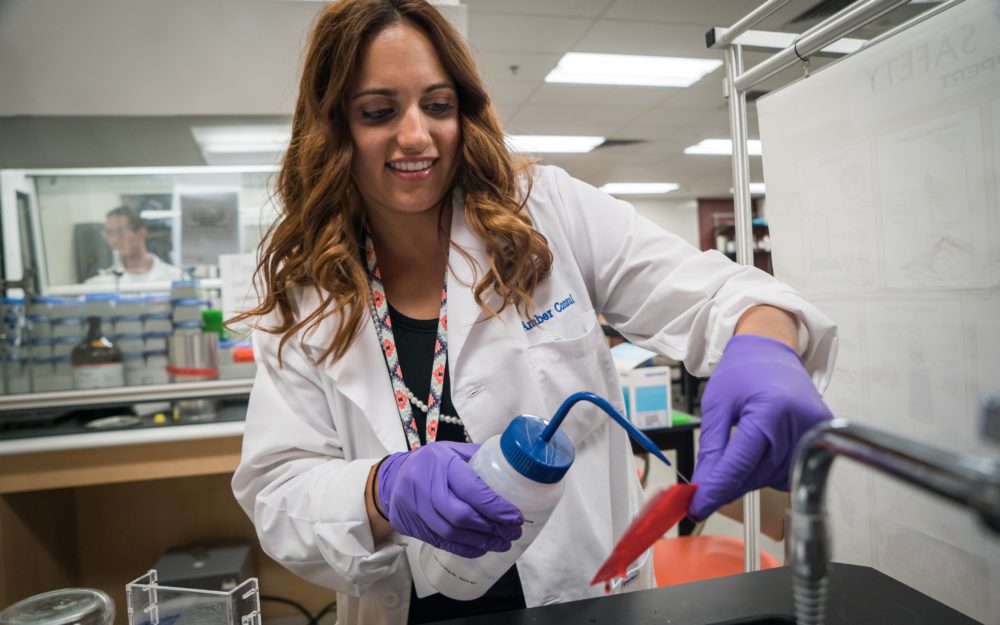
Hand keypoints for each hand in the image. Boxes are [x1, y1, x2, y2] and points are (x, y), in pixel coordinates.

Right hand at [376, 442, 522, 557]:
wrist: (393, 478)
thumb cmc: (431, 462)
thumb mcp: (452, 451)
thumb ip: (479, 458)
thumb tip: (513, 468)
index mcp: (442, 463)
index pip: (472, 489)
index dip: (495, 506)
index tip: (515, 516)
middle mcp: (427, 486)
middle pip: (461, 515)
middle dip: (491, 527)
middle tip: (512, 532)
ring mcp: (418, 508)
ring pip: (451, 532)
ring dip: (481, 541)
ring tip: (502, 543)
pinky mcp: (413, 526)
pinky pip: (441, 542)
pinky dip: (464, 548)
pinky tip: (481, 548)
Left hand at [689, 334, 831, 520]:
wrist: (771, 349)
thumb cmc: (744, 370)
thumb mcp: (717, 405)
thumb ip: (712, 449)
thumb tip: (703, 485)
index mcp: (771, 411)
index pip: (741, 464)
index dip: (716, 489)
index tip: (697, 507)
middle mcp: (799, 423)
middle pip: (756, 474)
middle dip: (728, 483)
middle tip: (705, 484)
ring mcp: (814, 431)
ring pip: (771, 477)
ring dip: (748, 475)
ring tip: (738, 447)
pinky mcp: (821, 435)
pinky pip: (788, 469)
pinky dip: (767, 468)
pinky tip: (757, 449)